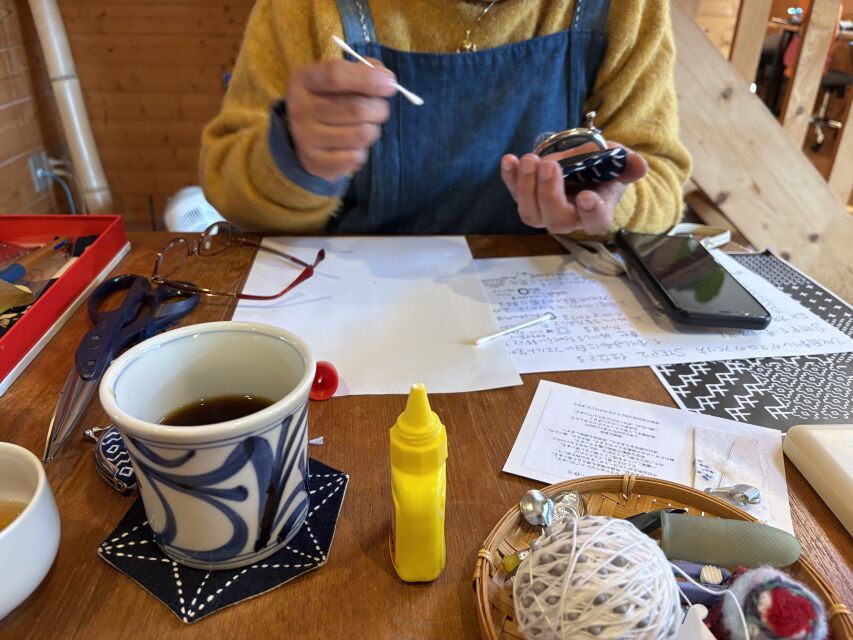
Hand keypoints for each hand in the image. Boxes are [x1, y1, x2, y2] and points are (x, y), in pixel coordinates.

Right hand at [286, 59, 396, 180]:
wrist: (302, 135)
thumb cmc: (330, 99)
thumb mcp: (341, 77)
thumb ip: (365, 69)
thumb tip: (386, 77)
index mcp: (304, 80)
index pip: (336, 75)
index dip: (368, 79)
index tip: (391, 85)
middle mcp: (300, 108)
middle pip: (356, 109)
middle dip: (379, 109)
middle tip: (380, 109)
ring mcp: (305, 138)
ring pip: (361, 135)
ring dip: (373, 130)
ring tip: (366, 126)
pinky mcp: (315, 163)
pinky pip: (356, 157)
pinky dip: (362, 151)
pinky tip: (353, 145)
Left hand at [500, 142, 648, 234]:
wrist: (581, 163)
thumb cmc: (602, 168)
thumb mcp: (618, 161)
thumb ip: (628, 164)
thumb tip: (640, 166)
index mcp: (596, 212)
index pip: (595, 222)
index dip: (591, 213)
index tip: (587, 196)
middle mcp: (568, 218)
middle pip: (556, 219)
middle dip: (549, 194)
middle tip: (550, 166)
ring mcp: (544, 210)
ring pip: (531, 214)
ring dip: (526, 187)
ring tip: (530, 160)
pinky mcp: (526, 197)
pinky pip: (514, 193)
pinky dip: (509, 178)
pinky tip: (509, 160)